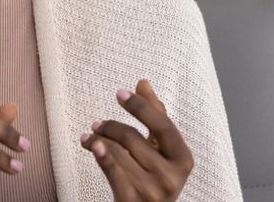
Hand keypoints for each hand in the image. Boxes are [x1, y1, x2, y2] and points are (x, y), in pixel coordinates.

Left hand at [80, 79, 193, 201]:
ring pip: (118, 151)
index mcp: (183, 159)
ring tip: (90, 137)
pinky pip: (110, 169)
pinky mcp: (132, 200)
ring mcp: (152, 191)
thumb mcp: (161, 150)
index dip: (140, 107)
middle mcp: (171, 176)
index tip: (120, 93)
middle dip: (111, 126)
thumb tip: (143, 83)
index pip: (162, 125)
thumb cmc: (155, 179)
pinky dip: (99, 153)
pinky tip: (90, 145)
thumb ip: (155, 116)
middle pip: (133, 137)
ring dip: (99, 140)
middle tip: (98, 124)